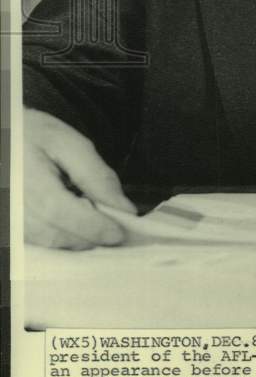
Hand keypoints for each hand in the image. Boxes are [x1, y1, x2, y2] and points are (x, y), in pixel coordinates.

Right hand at [24, 109, 135, 249]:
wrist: (3, 135)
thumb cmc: (33, 135)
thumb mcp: (68, 143)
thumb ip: (96, 175)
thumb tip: (123, 207)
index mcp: (29, 180)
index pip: (64, 214)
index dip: (93, 227)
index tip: (119, 233)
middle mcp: (13, 205)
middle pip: (56, 234)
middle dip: (89, 236)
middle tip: (115, 228)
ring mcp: (10, 218)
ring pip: (47, 242)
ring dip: (76, 239)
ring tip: (96, 221)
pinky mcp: (10, 224)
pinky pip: (37, 240)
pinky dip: (61, 236)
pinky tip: (74, 223)